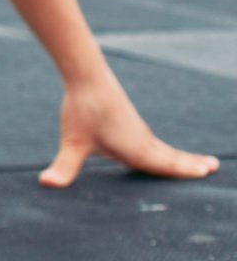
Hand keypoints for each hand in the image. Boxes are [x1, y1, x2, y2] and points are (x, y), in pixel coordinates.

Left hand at [42, 68, 219, 187]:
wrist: (86, 77)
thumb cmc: (81, 110)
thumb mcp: (72, 143)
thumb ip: (63, 168)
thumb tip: (46, 184)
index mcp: (135, 150)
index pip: (165, 166)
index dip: (184, 172)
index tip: (208, 172)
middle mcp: (142, 140)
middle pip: (170, 157)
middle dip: (190, 165)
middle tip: (214, 168)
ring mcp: (136, 130)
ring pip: (163, 149)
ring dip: (181, 158)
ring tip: (201, 163)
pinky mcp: (128, 122)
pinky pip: (152, 141)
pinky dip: (165, 150)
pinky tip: (158, 151)